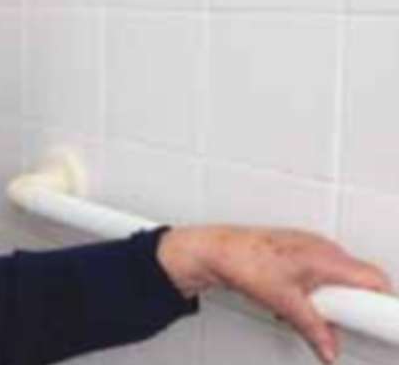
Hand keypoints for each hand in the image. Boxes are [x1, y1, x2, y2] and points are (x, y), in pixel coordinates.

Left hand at [157, 225, 391, 363]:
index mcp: (327, 259)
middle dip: (351, 305)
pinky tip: (294, 299)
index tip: (385, 323)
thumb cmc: (245, 263)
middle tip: (333, 320)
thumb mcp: (284, 304)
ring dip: (330, 299)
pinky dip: (315, 289)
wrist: (215, 250)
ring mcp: (312, 246)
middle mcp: (324, 248)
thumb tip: (330, 350)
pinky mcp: (300, 250)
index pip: (374, 279)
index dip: (383, 303)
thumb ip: (313, 329)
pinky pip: (321, 272)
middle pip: (358, 281)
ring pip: (338, 278)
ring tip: (305, 308)